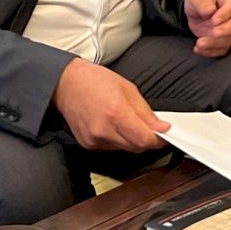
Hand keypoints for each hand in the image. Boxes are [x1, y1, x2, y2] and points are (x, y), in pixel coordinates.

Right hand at [53, 57, 168, 151]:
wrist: (66, 84)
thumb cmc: (94, 81)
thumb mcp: (128, 89)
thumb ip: (146, 112)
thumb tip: (160, 127)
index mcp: (116, 113)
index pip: (144, 139)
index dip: (158, 139)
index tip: (164, 135)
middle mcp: (104, 130)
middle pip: (136, 147)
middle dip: (146, 139)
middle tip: (149, 127)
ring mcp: (94, 139)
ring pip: (125, 149)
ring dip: (132, 139)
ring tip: (126, 121)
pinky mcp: (88, 144)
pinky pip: (111, 148)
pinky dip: (118, 140)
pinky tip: (113, 125)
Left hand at [184, 0, 230, 56]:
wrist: (196, 11)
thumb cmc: (200, 0)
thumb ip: (202, 2)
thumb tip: (210, 10)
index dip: (225, 14)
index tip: (214, 20)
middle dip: (227, 30)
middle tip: (214, 33)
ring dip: (215, 43)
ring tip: (200, 42)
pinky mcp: (225, 39)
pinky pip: (223, 48)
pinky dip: (211, 51)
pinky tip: (199, 48)